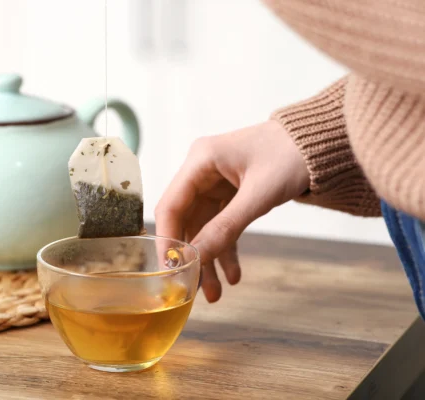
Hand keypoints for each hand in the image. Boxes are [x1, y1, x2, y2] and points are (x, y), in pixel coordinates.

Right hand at [155, 120, 309, 301]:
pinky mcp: (229, 193)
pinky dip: (226, 249)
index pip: (171, 206)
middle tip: (193, 290)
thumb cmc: (293, 154)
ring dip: (209, 259)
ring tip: (216, 293)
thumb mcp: (259, 194)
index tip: (170, 272)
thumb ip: (226, 227)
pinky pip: (221, 225)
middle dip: (191, 257)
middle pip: (185, 221)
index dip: (167, 241)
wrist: (324, 143)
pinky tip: (233, 273)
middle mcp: (201, 170)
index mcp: (200, 160)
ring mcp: (214, 182)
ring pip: (203, 228)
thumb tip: (196, 259)